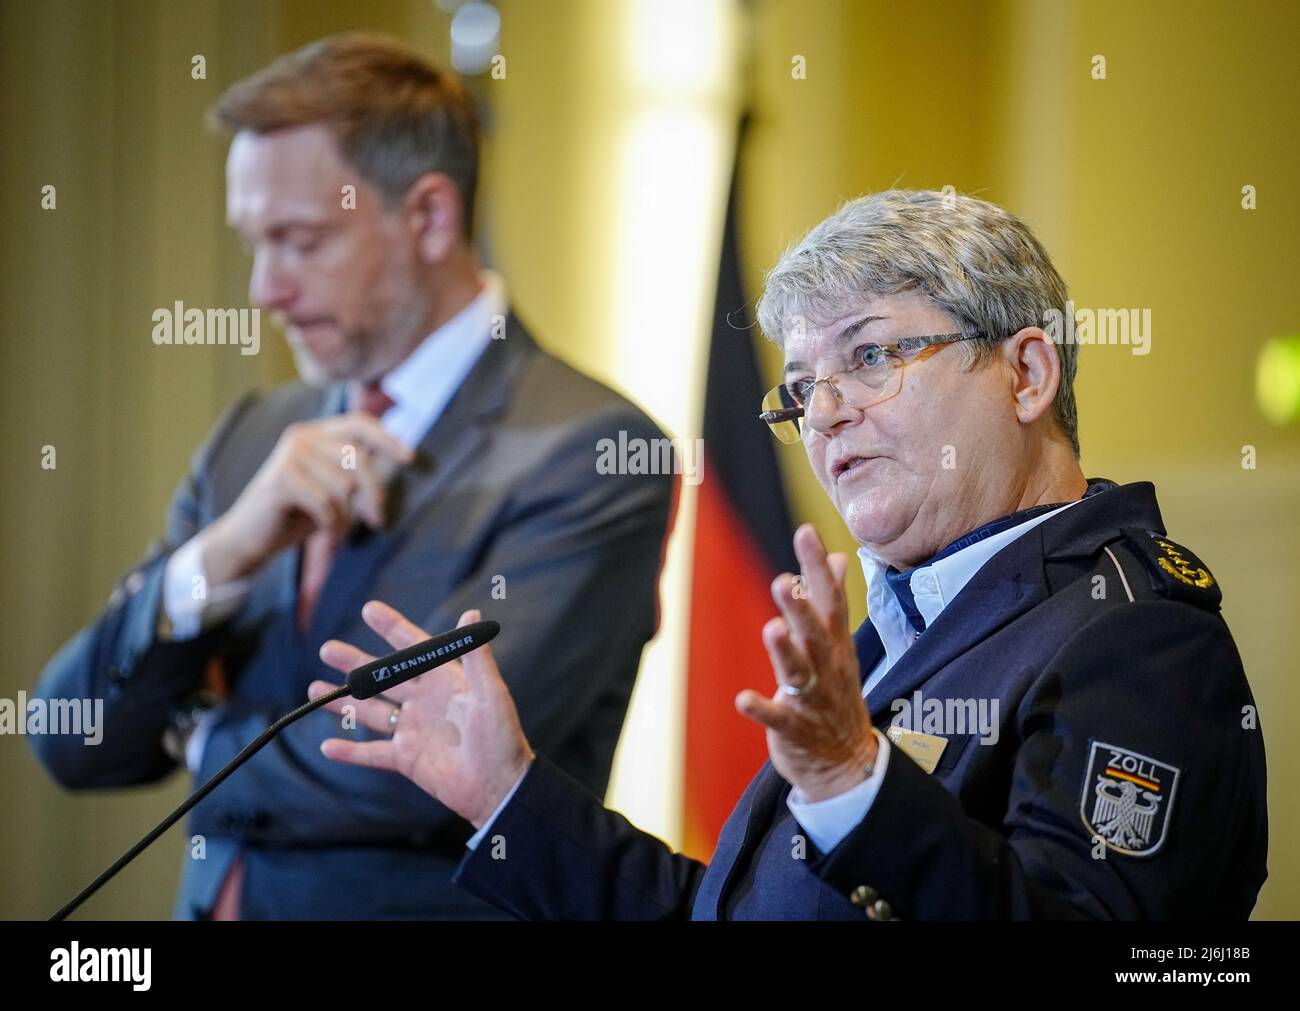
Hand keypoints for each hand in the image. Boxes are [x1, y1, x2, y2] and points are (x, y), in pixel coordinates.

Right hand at [198, 413, 413, 583]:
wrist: (249, 537)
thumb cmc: (296, 512)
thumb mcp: (330, 485)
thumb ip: (354, 467)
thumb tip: (401, 453)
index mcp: (315, 433)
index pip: (359, 423)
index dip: (387, 438)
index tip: (409, 458)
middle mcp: (301, 437)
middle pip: (359, 460)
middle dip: (374, 494)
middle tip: (377, 521)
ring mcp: (289, 456)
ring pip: (344, 487)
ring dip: (346, 516)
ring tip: (333, 528)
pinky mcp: (281, 480)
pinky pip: (326, 504)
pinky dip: (329, 524)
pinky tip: (319, 531)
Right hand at [310, 600, 534, 828]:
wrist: (500, 788)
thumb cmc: (502, 738)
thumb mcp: (490, 694)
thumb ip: (477, 657)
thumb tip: (472, 614)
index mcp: (446, 681)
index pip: (414, 648)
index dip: (392, 628)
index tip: (369, 609)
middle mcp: (426, 701)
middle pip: (383, 677)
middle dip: (355, 663)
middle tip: (326, 649)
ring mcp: (414, 730)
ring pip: (371, 711)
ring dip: (343, 702)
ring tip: (313, 689)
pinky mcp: (407, 759)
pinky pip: (372, 753)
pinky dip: (349, 751)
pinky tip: (326, 746)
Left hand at [736, 524, 876, 801]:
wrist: (848, 764)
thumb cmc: (837, 695)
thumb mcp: (841, 645)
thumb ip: (833, 601)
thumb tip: (841, 556)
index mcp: (835, 645)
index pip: (830, 599)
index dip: (818, 566)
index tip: (807, 532)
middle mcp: (827, 668)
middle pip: (815, 633)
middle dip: (800, 607)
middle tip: (782, 580)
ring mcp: (812, 699)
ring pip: (799, 671)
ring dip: (785, 650)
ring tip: (771, 627)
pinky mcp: (795, 729)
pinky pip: (778, 718)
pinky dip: (761, 708)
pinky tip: (743, 699)